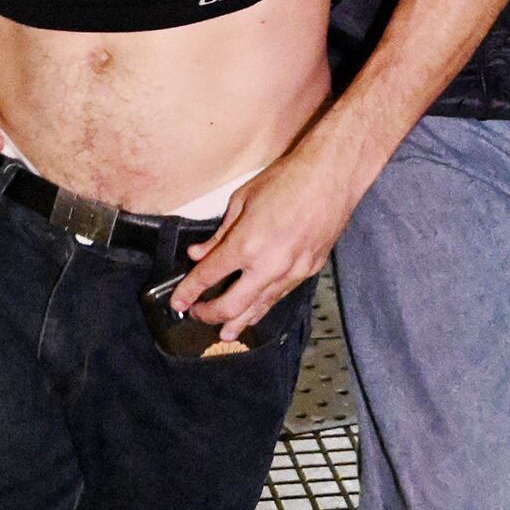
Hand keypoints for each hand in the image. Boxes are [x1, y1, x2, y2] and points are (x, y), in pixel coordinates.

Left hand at [172, 138, 373, 341]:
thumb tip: (199, 253)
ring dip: (239, 322)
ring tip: (225, 332)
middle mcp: (268, 265)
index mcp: (246, 244)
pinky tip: (256, 312)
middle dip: (209, 314)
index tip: (178, 301)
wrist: (331, 177)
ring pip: (259, 308)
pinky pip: (280, 296)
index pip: (208, 277)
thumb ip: (220, 234)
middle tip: (197, 314)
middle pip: (231, 305)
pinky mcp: (308, 271)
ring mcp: (291, 272)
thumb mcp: (242, 200)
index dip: (188, 292)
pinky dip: (264, 307)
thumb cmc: (288, 180)